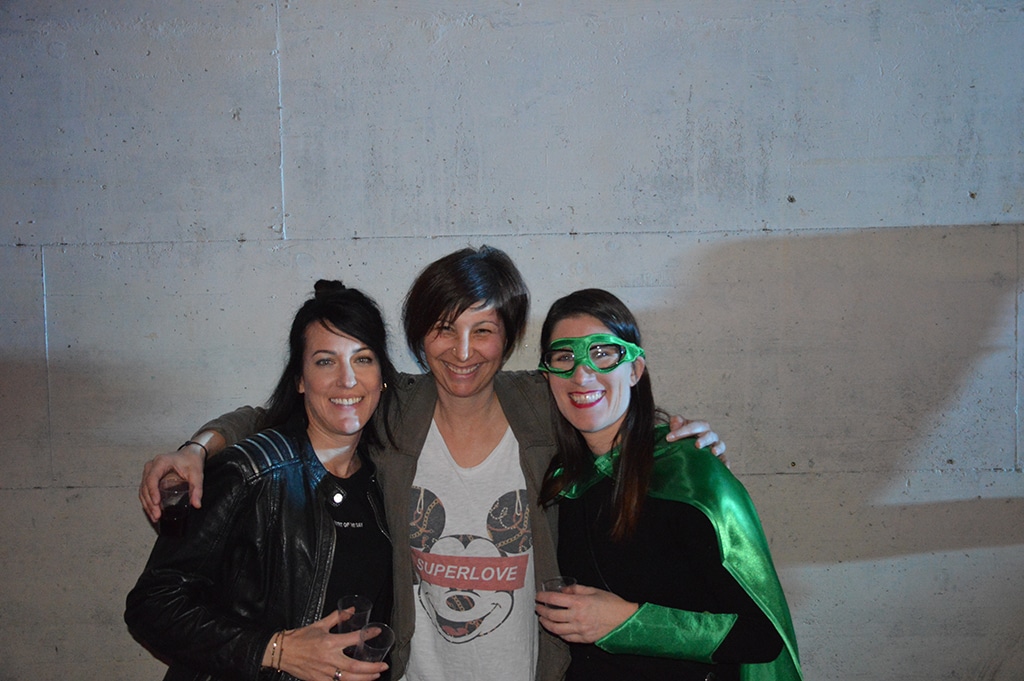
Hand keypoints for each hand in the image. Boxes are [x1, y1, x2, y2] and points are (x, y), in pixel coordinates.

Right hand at [139, 446, 205, 522]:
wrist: (190, 454)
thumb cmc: (192, 461)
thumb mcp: (197, 474)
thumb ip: (197, 489)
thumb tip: (196, 505)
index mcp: (161, 462)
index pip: (152, 478)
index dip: (152, 491)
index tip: (156, 503)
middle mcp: (151, 466)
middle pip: (145, 486)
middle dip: (150, 503)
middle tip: (157, 515)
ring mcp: (149, 472)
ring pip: (143, 491)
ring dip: (147, 505)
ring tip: (155, 517)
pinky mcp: (150, 479)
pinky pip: (145, 492)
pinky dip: (148, 503)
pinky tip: (153, 512)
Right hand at [265, 611, 387, 680]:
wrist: (281, 652)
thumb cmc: (299, 638)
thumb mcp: (319, 624)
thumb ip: (337, 617)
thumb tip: (351, 611)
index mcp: (329, 643)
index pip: (354, 638)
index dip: (367, 635)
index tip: (377, 633)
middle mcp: (329, 659)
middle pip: (355, 666)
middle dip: (371, 668)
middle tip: (383, 666)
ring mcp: (324, 672)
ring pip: (348, 679)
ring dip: (364, 678)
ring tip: (375, 676)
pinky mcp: (319, 680)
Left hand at [535, 583, 637, 643]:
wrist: (625, 619)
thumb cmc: (611, 603)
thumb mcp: (593, 590)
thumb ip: (576, 589)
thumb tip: (563, 590)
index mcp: (579, 602)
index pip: (554, 599)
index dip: (543, 597)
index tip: (538, 596)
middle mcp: (578, 617)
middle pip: (552, 615)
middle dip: (541, 611)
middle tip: (538, 607)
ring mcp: (580, 629)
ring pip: (556, 629)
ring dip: (546, 623)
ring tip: (542, 619)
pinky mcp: (584, 638)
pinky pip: (567, 637)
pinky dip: (558, 632)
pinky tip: (556, 628)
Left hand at [666, 415, 726, 465]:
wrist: (689, 449)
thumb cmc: (683, 438)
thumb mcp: (677, 429)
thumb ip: (675, 423)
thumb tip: (675, 420)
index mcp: (700, 426)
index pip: (693, 426)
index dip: (681, 431)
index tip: (669, 438)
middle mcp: (710, 435)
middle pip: (709, 435)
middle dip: (704, 439)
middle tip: (697, 445)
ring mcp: (716, 446)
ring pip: (720, 445)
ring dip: (718, 448)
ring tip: (713, 452)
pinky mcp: (720, 457)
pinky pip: (725, 460)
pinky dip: (726, 463)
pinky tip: (725, 468)